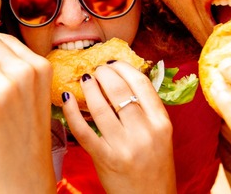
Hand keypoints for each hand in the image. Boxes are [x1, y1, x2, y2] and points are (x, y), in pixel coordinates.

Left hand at [62, 62, 175, 193]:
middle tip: (94, 71)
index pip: (141, 83)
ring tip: (84, 81)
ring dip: (88, 88)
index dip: (123, 68)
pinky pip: (84, 130)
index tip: (112, 63)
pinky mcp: (106, 159)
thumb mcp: (161, 136)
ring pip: (100, 107)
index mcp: (162, 123)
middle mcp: (145, 132)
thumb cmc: (154, 167)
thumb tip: (122, 80)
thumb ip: (146, 111)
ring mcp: (125, 146)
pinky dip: (72, 111)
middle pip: (119, 90)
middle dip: (102, 74)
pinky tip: (67, 99)